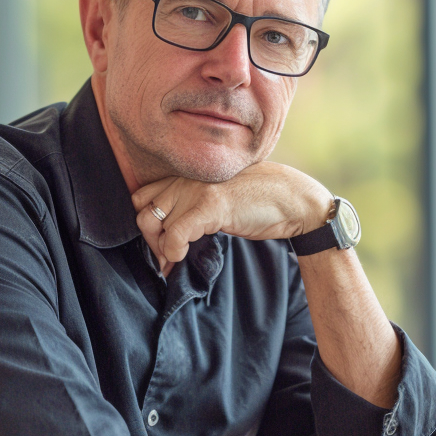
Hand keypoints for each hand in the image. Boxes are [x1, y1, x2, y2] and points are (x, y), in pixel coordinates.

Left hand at [132, 162, 331, 269]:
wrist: (292, 199)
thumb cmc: (257, 202)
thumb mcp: (217, 197)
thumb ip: (192, 204)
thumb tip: (168, 235)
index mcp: (186, 175)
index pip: (143, 197)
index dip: (149, 224)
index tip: (163, 245)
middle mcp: (187, 178)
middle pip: (143, 211)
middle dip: (151, 240)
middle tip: (168, 258)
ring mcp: (197, 189)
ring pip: (153, 223)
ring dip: (161, 248)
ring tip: (176, 260)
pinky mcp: (211, 205)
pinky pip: (174, 234)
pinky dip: (173, 251)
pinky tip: (184, 256)